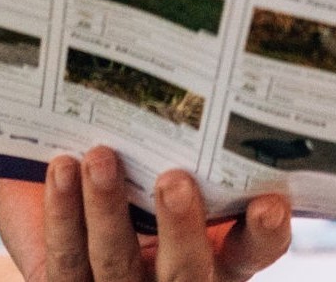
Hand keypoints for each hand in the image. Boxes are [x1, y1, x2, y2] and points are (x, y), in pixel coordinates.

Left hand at [0, 149, 290, 281]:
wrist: (68, 210)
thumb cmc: (145, 169)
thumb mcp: (183, 169)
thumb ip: (203, 151)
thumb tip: (230, 74)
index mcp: (218, 255)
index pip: (252, 251)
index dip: (264, 234)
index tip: (271, 203)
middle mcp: (175, 277)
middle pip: (185, 271)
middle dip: (180, 228)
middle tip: (173, 180)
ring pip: (115, 262)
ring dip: (107, 209)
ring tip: (101, 157)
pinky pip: (65, 257)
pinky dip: (63, 212)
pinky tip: (63, 169)